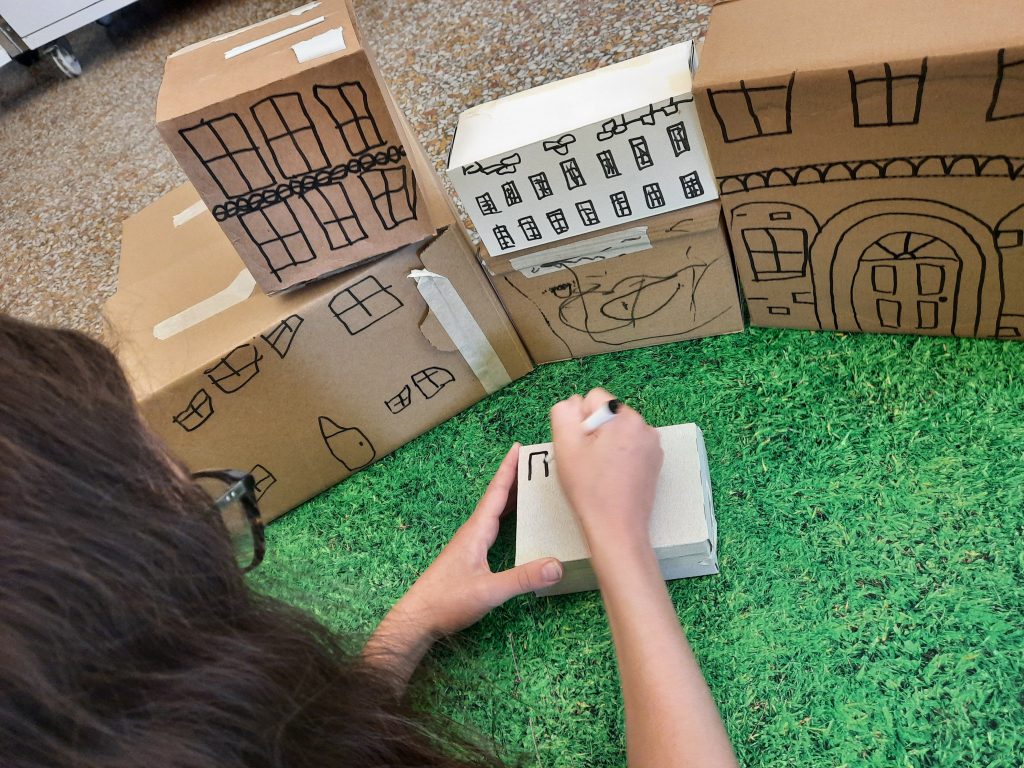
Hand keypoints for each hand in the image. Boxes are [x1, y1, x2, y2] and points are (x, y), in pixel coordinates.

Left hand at [366, 445, 563, 683]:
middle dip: (514, 477)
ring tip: (530, 484)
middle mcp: (473, 532)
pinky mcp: (470, 557)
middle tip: (535, 461)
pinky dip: (506, 516)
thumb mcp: (489, 591)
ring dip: (510, 496)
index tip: (519, 447)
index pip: (496, 493)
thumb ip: (522, 579)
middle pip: (496, 497)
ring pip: (494, 512)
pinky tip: (515, 521)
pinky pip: (493, 526)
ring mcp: (470, 544)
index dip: (508, 470)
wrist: (417, 619)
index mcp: (476, 532)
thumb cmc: (447, 602)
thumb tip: (558, 565)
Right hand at [550, 388, 662, 551]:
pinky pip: (629, 447)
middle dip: (594, 433)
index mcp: (626, 417)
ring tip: (599, 472)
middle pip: (607, 415)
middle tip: (587, 462)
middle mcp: (645, 426)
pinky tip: (611, 478)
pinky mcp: (655, 463)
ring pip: (617, 432)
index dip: (579, 422)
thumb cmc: (590, 489)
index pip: (592, 399)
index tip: (580, 448)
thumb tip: (573, 404)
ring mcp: (653, 446)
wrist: (616, 529)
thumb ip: (563, 413)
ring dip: (605, 445)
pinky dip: (618, 457)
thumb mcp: (565, 445)